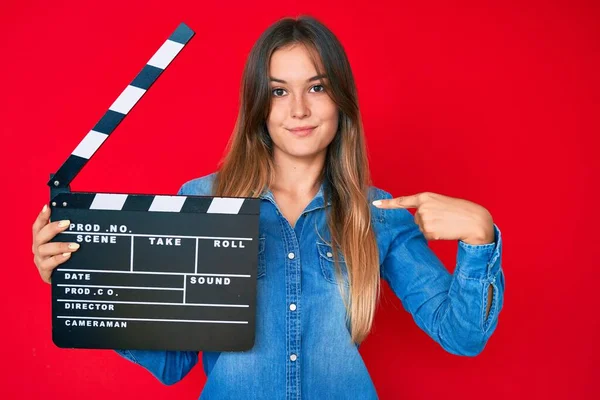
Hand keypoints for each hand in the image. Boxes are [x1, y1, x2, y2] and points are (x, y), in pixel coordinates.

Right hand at [32, 205, 79, 282]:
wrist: (61, 280)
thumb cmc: (65, 259)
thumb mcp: (65, 243)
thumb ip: (68, 233)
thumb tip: (80, 218)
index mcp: (41, 240)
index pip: (38, 226)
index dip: (42, 216)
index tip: (48, 207)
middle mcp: (38, 248)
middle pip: (40, 236)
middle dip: (53, 228)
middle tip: (67, 223)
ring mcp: (40, 260)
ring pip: (44, 250)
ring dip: (60, 245)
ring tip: (75, 245)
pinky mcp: (45, 272)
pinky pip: (49, 264)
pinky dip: (58, 259)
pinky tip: (68, 255)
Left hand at [373, 192, 494, 243]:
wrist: (474, 220)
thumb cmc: (460, 211)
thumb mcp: (440, 203)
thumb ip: (426, 208)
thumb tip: (418, 221)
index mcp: (425, 197)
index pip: (402, 201)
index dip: (387, 204)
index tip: (374, 204)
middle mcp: (422, 207)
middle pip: (416, 219)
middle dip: (428, 221)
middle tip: (444, 218)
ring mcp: (424, 219)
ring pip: (421, 228)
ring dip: (432, 228)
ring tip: (446, 223)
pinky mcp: (428, 231)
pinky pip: (427, 236)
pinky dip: (435, 236)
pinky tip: (445, 230)